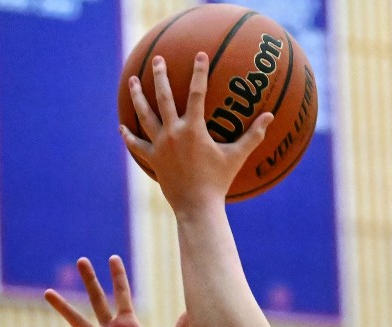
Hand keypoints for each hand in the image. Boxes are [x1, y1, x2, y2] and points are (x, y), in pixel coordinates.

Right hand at [42, 256, 189, 326]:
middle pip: (98, 300)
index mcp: (128, 326)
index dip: (118, 277)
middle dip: (91, 280)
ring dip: (64, 308)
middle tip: (81, 260)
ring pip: (78, 321)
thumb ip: (183, 326)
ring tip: (48, 292)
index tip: (112, 258)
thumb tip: (198, 309)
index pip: (122, 295)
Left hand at [121, 52, 273, 209]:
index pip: (196, 94)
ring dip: (138, 96)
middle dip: (160, 76)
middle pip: (163, 98)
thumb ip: (253, 136)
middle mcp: (173, 133)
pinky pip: (137, 144)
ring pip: (144, 115)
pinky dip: (129, 136)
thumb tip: (270, 117)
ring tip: (132, 81)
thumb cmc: (219, 182)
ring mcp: (160, 145)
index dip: (199, 73)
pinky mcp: (152, 159)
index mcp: (194, 129)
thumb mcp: (237, 156)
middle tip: (158, 60)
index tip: (199, 55)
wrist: (196, 206)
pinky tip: (122, 127)